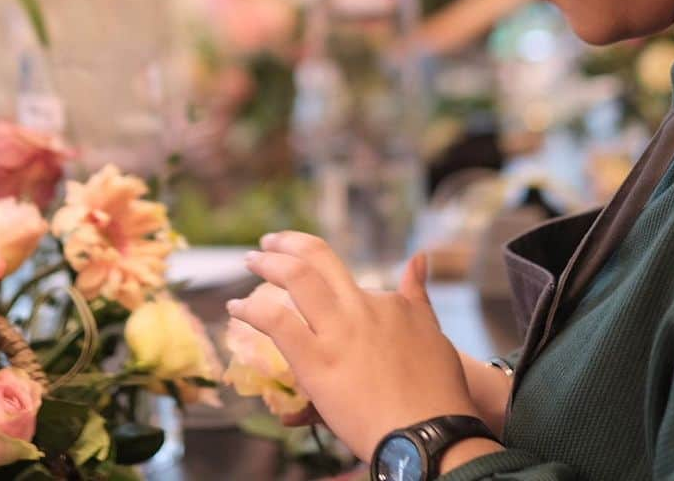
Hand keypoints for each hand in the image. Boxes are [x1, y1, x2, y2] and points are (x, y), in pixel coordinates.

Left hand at [227, 232, 504, 462]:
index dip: (314, 259)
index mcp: (382, 301)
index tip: (300, 259)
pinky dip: (252, 310)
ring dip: (268, 263)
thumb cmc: (436, 387)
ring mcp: (336, 333)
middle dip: (287, 243)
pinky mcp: (317, 363)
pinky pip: (277, 324)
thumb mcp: (430, 328)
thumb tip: (418, 258)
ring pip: (297, 280)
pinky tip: (236, 308)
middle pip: (316, 258)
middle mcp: (357, 308)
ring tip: (250, 260)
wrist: (430, 430)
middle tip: (268, 242)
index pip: (342, 271)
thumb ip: (417, 292)